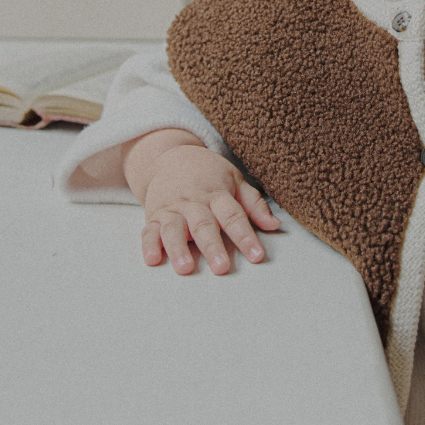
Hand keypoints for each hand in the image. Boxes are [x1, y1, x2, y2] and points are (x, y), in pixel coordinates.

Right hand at [121, 129, 280, 276]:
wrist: (170, 156)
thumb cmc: (208, 173)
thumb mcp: (234, 180)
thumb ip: (253, 204)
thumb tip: (275, 225)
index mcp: (217, 194)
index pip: (233, 216)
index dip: (245, 236)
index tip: (257, 256)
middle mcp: (194, 202)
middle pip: (204, 225)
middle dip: (212, 246)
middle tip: (221, 267)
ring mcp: (172, 209)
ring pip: (174, 229)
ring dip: (178, 249)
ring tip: (185, 268)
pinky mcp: (154, 215)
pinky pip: (149, 231)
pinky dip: (149, 245)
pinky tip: (152, 259)